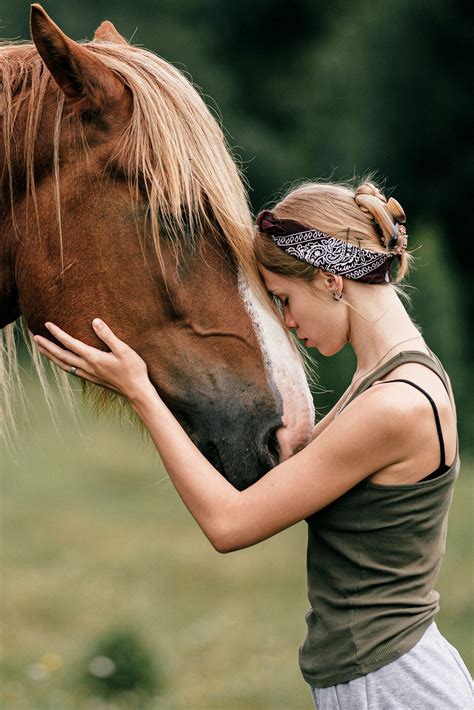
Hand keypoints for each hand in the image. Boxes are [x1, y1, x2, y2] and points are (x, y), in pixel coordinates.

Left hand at [33, 319, 149, 401]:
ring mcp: (89, 375)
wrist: (137, 392)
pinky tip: (61, 362)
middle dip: (47, 346)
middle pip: (61, 356)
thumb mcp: (123, 349)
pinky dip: (61, 364)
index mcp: (93, 358)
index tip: (47, 324)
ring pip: (64, 365)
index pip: (70, 344)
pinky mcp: (92, 379)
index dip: (57, 334)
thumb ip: (108, 335)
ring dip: (51, 356)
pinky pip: (71, 370)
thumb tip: (95, 321)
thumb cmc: (133, 370)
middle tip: (35, 338)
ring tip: (42, 349)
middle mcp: (87, 367)